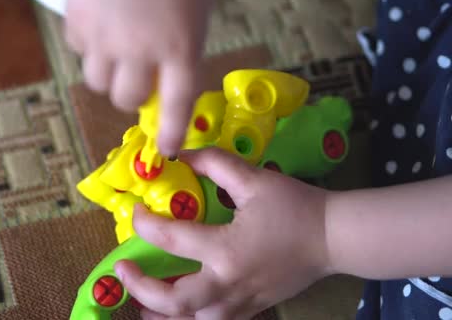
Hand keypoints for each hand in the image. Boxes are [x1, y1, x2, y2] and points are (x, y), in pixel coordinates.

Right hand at [64, 0, 216, 155]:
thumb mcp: (198, 3)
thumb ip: (183, 40)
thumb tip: (167, 66)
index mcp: (182, 45)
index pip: (176, 104)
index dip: (169, 131)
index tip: (166, 147)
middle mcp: (141, 49)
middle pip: (127, 99)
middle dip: (133, 94)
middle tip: (139, 76)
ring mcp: (104, 36)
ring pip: (97, 80)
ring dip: (109, 72)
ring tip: (116, 47)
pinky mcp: (76, 19)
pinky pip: (78, 50)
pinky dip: (89, 44)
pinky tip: (100, 20)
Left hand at [114, 148, 331, 318]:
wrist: (335, 237)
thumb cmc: (296, 207)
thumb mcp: (254, 179)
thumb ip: (214, 164)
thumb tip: (182, 155)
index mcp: (227, 250)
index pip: (172, 240)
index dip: (145, 225)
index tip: (136, 212)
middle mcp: (229, 283)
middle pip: (176, 302)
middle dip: (142, 289)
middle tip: (124, 270)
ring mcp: (241, 302)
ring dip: (161, 316)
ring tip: (141, 304)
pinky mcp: (252, 308)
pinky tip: (178, 313)